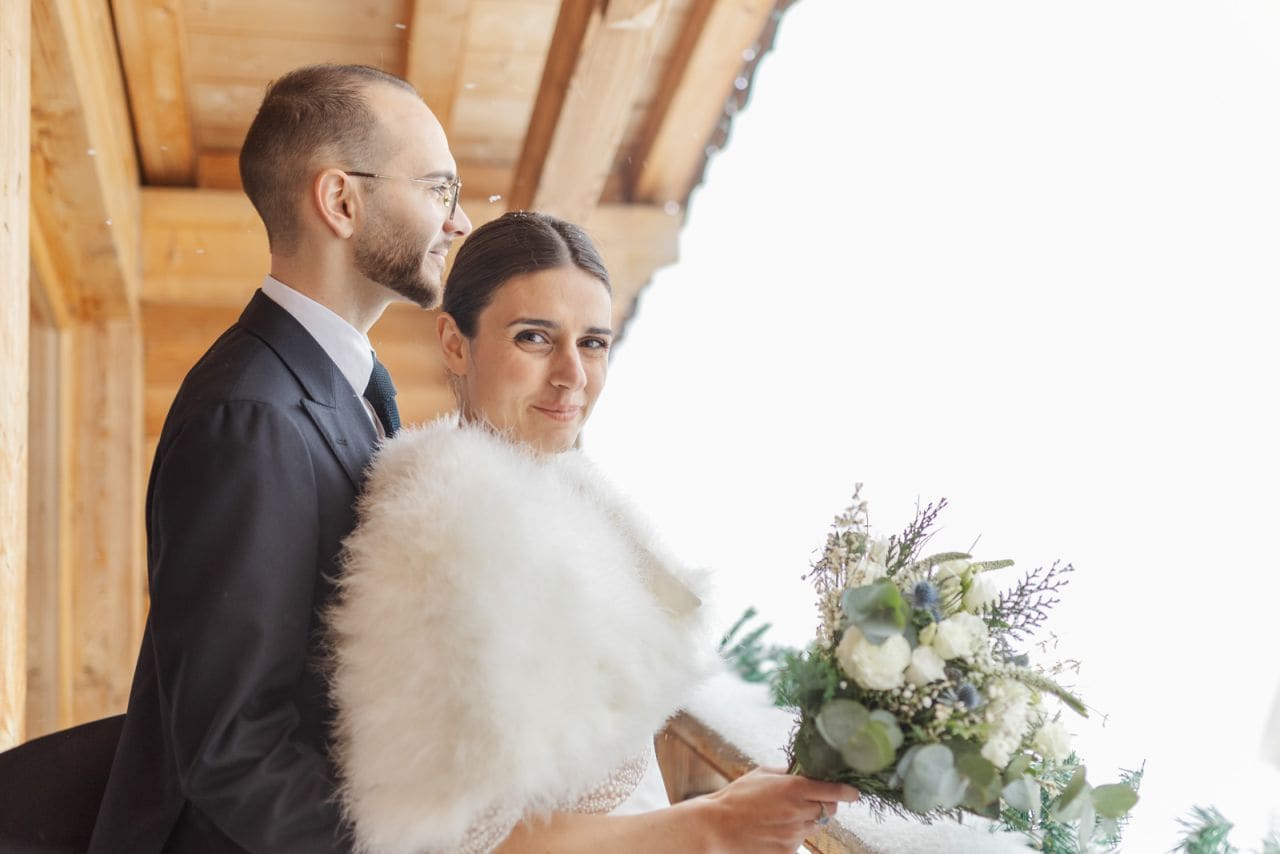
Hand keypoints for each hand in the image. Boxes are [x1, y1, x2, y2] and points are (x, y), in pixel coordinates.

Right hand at [694, 767, 858, 853]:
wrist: (717, 827)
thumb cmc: (737, 797)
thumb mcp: (762, 774)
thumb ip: (788, 773)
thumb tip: (806, 771)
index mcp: (793, 787)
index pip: (833, 790)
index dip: (847, 792)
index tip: (854, 792)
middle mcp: (798, 811)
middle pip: (828, 809)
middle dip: (824, 804)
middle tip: (807, 801)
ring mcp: (794, 833)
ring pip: (815, 825)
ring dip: (807, 820)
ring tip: (782, 815)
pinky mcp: (787, 851)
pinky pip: (801, 841)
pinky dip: (793, 835)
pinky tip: (775, 829)